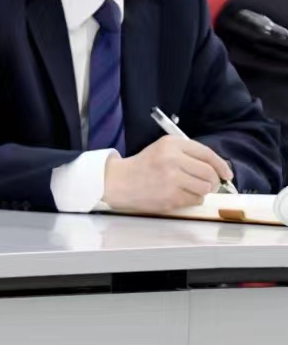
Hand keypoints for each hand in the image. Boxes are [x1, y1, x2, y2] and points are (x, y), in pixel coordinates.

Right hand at [102, 134, 233, 212]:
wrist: (119, 182)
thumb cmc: (144, 166)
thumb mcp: (163, 150)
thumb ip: (189, 154)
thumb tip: (219, 169)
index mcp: (171, 144)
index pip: (207, 154)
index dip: (221, 165)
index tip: (226, 174)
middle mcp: (172, 159)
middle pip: (209, 173)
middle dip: (213, 181)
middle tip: (208, 185)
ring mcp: (171, 179)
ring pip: (205, 188)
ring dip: (202, 191)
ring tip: (190, 190)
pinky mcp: (170, 196)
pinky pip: (195, 200)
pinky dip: (193, 199)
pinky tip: (180, 196)